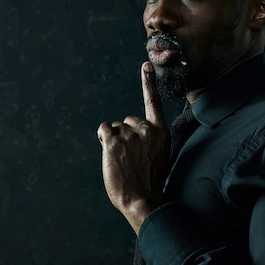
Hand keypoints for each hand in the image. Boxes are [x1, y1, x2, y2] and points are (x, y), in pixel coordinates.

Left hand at [97, 61, 168, 233]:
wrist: (142, 200)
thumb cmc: (149, 182)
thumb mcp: (158, 156)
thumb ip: (149, 140)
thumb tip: (128, 133)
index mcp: (161, 133)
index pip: (154, 103)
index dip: (148, 83)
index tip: (146, 64)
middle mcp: (147, 129)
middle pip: (127, 120)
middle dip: (125, 134)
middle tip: (130, 157)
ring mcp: (130, 134)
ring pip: (114, 128)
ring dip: (114, 141)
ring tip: (123, 161)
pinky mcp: (114, 141)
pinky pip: (104, 130)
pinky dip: (104, 139)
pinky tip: (111, 154)